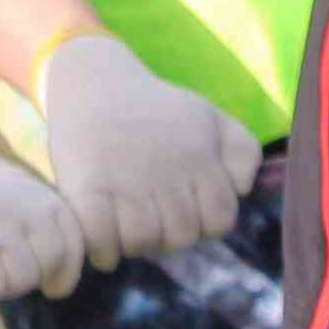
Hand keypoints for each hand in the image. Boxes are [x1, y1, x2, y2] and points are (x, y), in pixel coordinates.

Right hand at [32, 34, 256, 268]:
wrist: (91, 79)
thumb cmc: (154, 107)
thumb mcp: (206, 116)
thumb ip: (242, 150)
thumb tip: (240, 191)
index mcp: (199, 157)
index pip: (219, 221)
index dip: (201, 221)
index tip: (178, 205)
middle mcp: (167, 171)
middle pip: (179, 236)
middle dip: (165, 232)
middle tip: (144, 209)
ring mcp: (126, 180)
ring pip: (142, 243)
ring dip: (131, 241)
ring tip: (121, 219)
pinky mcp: (86, 187)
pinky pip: (102, 242)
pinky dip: (102, 250)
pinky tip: (99, 235)